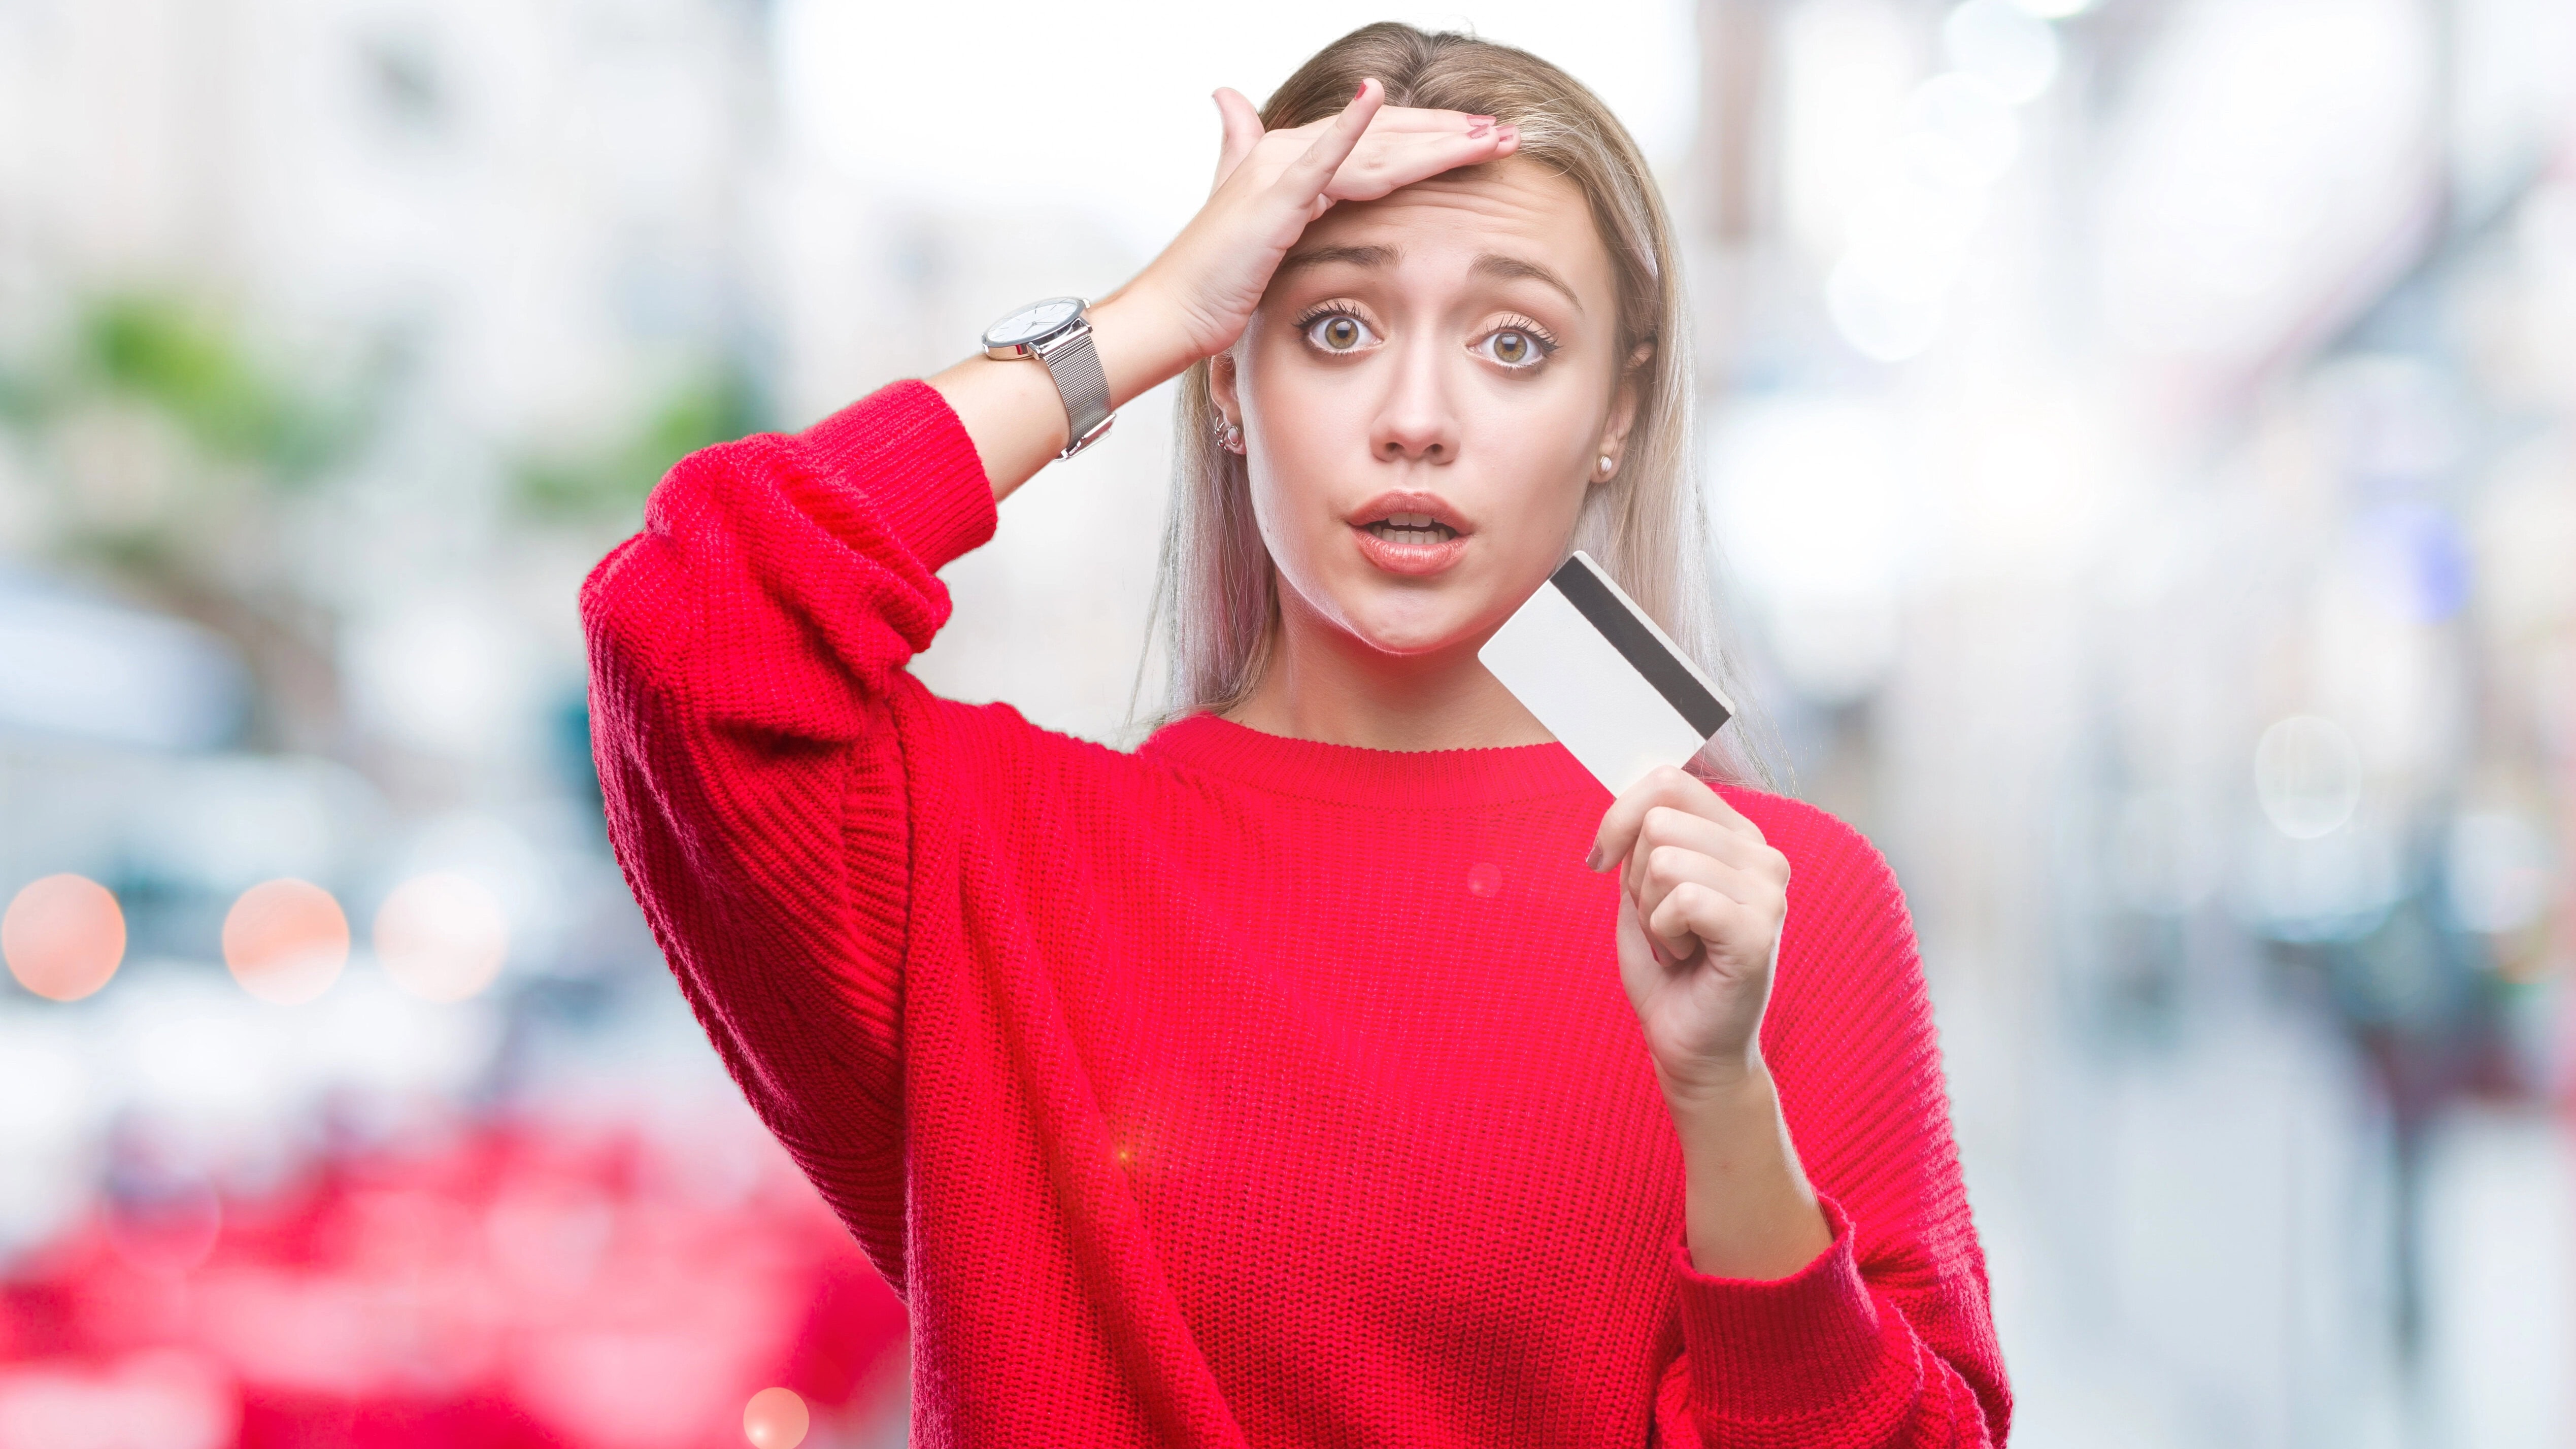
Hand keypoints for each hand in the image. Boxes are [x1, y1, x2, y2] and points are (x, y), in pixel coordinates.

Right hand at [1120, 79, 1519, 367]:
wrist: (1173, 312)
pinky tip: (1375, 99)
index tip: (1481, 140)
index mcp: (1291, 160)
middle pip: (1387, 136)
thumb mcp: (1251, 225)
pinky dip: (1351, 127)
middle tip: (1506, 134)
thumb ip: (1250, 167)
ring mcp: (1280, 169)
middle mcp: (1287, 152)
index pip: (1377, 138)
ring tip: (1489, 137)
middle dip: (1451, 134)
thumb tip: (1227, 102)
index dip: (1431, 135)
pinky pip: (1322, 157)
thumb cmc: (1213, 281)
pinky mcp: (1273, 194)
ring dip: (1437, 140)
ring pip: (1377, 148)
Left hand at [1586, 767, 1792, 1104]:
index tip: (1602, 860)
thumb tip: (1625, 805)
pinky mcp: (1758, 931)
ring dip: (1650, 911)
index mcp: (1737, 837)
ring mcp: (1768, 893)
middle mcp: (1763, 856)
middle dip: (1635, 878)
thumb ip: (1641, 842)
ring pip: (1665, 860)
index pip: (1669, 782)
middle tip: (1662, 923)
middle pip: (1659, 821)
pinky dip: (1663, 933)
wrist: (1693, 1047)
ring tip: (1677, 942)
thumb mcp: (1644, 891)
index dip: (1619, 816)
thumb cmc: (1669, 972)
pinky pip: (1682, 900)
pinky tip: (1686, 956)